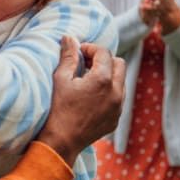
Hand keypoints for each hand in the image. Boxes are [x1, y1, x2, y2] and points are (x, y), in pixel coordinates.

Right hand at [37, 37, 125, 166]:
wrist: (62, 141)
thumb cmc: (58, 109)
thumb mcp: (60, 79)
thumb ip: (69, 56)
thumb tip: (70, 38)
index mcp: (103, 80)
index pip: (104, 52)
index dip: (90, 48)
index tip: (78, 53)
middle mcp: (116, 92)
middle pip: (119, 63)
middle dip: (104, 60)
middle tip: (86, 64)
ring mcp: (119, 107)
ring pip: (121, 81)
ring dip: (108, 75)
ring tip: (88, 80)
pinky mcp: (116, 118)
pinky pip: (119, 98)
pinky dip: (109, 92)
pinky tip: (91, 97)